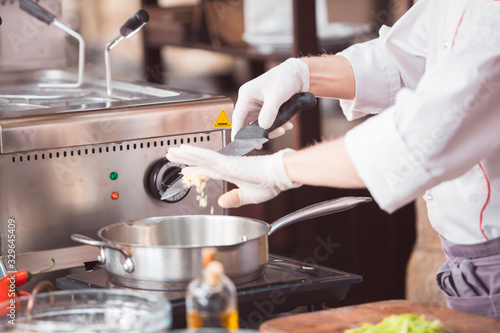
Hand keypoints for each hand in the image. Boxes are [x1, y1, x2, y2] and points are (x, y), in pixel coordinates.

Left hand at [166, 145, 301, 207]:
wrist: (280, 177)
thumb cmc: (270, 184)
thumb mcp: (249, 197)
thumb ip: (235, 198)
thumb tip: (221, 201)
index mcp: (232, 173)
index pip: (209, 170)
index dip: (196, 168)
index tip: (185, 168)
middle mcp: (227, 166)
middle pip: (201, 161)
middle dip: (185, 158)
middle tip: (172, 154)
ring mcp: (227, 163)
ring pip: (201, 157)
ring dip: (186, 153)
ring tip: (172, 150)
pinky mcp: (229, 163)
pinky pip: (208, 157)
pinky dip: (196, 153)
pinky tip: (186, 150)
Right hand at [232, 58, 308, 139]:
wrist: (299, 74)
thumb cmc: (285, 78)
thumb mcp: (277, 95)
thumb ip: (269, 112)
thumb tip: (263, 128)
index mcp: (247, 96)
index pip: (238, 117)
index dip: (238, 132)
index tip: (241, 144)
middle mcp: (250, 102)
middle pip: (248, 124)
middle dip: (259, 133)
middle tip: (267, 140)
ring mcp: (259, 107)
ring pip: (260, 126)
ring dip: (272, 130)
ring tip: (284, 129)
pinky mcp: (268, 110)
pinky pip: (269, 123)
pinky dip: (277, 126)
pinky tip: (287, 125)